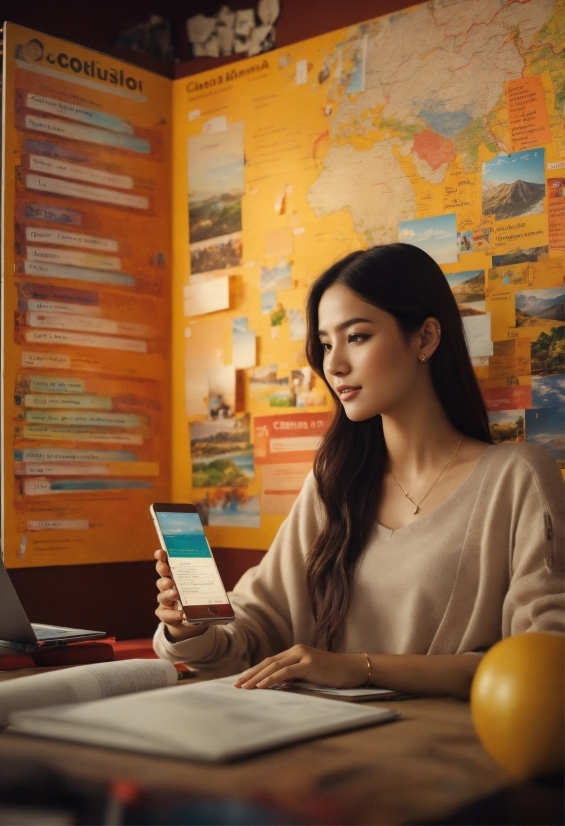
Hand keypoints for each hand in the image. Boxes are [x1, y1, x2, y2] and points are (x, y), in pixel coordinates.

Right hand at [154, 549, 206, 639]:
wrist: (191, 619)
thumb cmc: (195, 597)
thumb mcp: (199, 584)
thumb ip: (202, 576)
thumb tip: (212, 564)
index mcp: (174, 576)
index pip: (165, 564)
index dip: (161, 557)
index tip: (161, 553)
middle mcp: (167, 587)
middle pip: (161, 578)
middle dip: (163, 576)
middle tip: (169, 574)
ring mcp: (165, 602)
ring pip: (162, 596)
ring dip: (168, 594)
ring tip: (175, 594)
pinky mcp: (165, 615)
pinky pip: (166, 615)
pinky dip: (173, 614)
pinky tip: (180, 614)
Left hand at [232, 644, 367, 689]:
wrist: (352, 669)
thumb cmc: (332, 675)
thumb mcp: (309, 676)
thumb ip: (293, 678)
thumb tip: (277, 687)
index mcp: (294, 653)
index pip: (269, 662)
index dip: (254, 671)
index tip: (241, 681)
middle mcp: (296, 651)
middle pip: (268, 662)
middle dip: (250, 674)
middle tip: (236, 685)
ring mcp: (302, 655)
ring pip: (274, 666)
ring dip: (257, 677)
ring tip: (244, 687)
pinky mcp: (309, 663)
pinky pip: (286, 672)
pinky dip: (272, 678)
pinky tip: (262, 685)